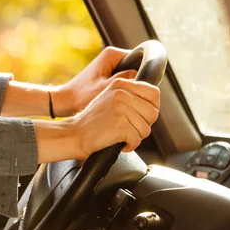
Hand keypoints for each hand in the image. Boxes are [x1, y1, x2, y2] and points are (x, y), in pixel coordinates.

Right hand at [35, 78, 159, 161]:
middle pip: (153, 113)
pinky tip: (117, 141)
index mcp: (121, 84)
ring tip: (119, 133)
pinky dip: (129, 145)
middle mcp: (121, 93)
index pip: (154, 93)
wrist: (74, 133)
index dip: (151, 107)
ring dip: (135, 136)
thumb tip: (154, 104)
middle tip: (127, 127)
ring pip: (146, 129)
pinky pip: (137, 139)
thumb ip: (131, 96)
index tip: (140, 116)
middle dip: (143, 125)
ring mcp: (121, 108)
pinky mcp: (120, 124)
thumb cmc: (93, 120)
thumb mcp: (111, 98)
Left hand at [51, 47, 136, 116]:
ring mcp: (109, 63)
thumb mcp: (106, 89)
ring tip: (129, 98)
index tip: (143, 88)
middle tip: (136, 95)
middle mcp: (112, 55)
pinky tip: (122, 99)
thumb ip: (125, 80)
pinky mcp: (107, 72)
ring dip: (130, 85)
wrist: (65, 100)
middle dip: (137, 81)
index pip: (140, 58)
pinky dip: (124, 88)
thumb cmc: (81, 96)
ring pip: (130, 74)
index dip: (144, 73)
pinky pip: (123, 79)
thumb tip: (142, 75)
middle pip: (136, 66)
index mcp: (112, 54)